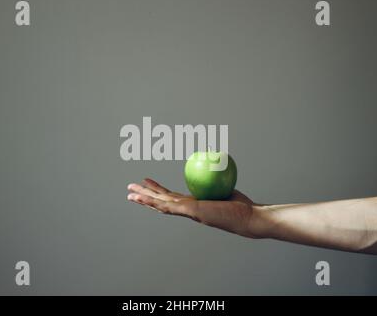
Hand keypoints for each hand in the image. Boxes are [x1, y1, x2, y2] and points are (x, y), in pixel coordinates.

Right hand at [127, 178, 270, 237]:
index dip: (159, 191)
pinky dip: (152, 201)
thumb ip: (214, 176)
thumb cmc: (240, 204)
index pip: (172, 198)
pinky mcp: (190, 211)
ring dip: (144, 199)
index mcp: (193, 205)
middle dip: (145, 196)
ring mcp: (188, 212)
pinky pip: (168, 205)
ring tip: (129, 193)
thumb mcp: (224, 185)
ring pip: (160, 205)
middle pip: (161, 202)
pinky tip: (141, 197)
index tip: (149, 183)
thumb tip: (212, 160)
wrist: (248, 217)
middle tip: (130, 190)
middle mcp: (188, 210)